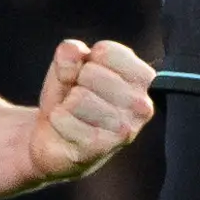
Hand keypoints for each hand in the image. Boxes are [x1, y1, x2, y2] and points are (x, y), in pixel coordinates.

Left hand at [28, 37, 155, 181]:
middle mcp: (141, 105)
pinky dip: (56, 121)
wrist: (57, 141)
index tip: (87, 77)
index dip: (86, 61)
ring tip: (73, 115)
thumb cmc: (70, 98)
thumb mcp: (69, 66)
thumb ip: (70, 52)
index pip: (106, 52)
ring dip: (66, 105)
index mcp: (143, 78)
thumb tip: (74, 54)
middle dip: (75, 84)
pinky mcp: (100, 148)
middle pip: (90, 74)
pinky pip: (64, 118)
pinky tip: (66, 130)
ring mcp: (124, 129)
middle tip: (78, 100)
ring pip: (79, 97)